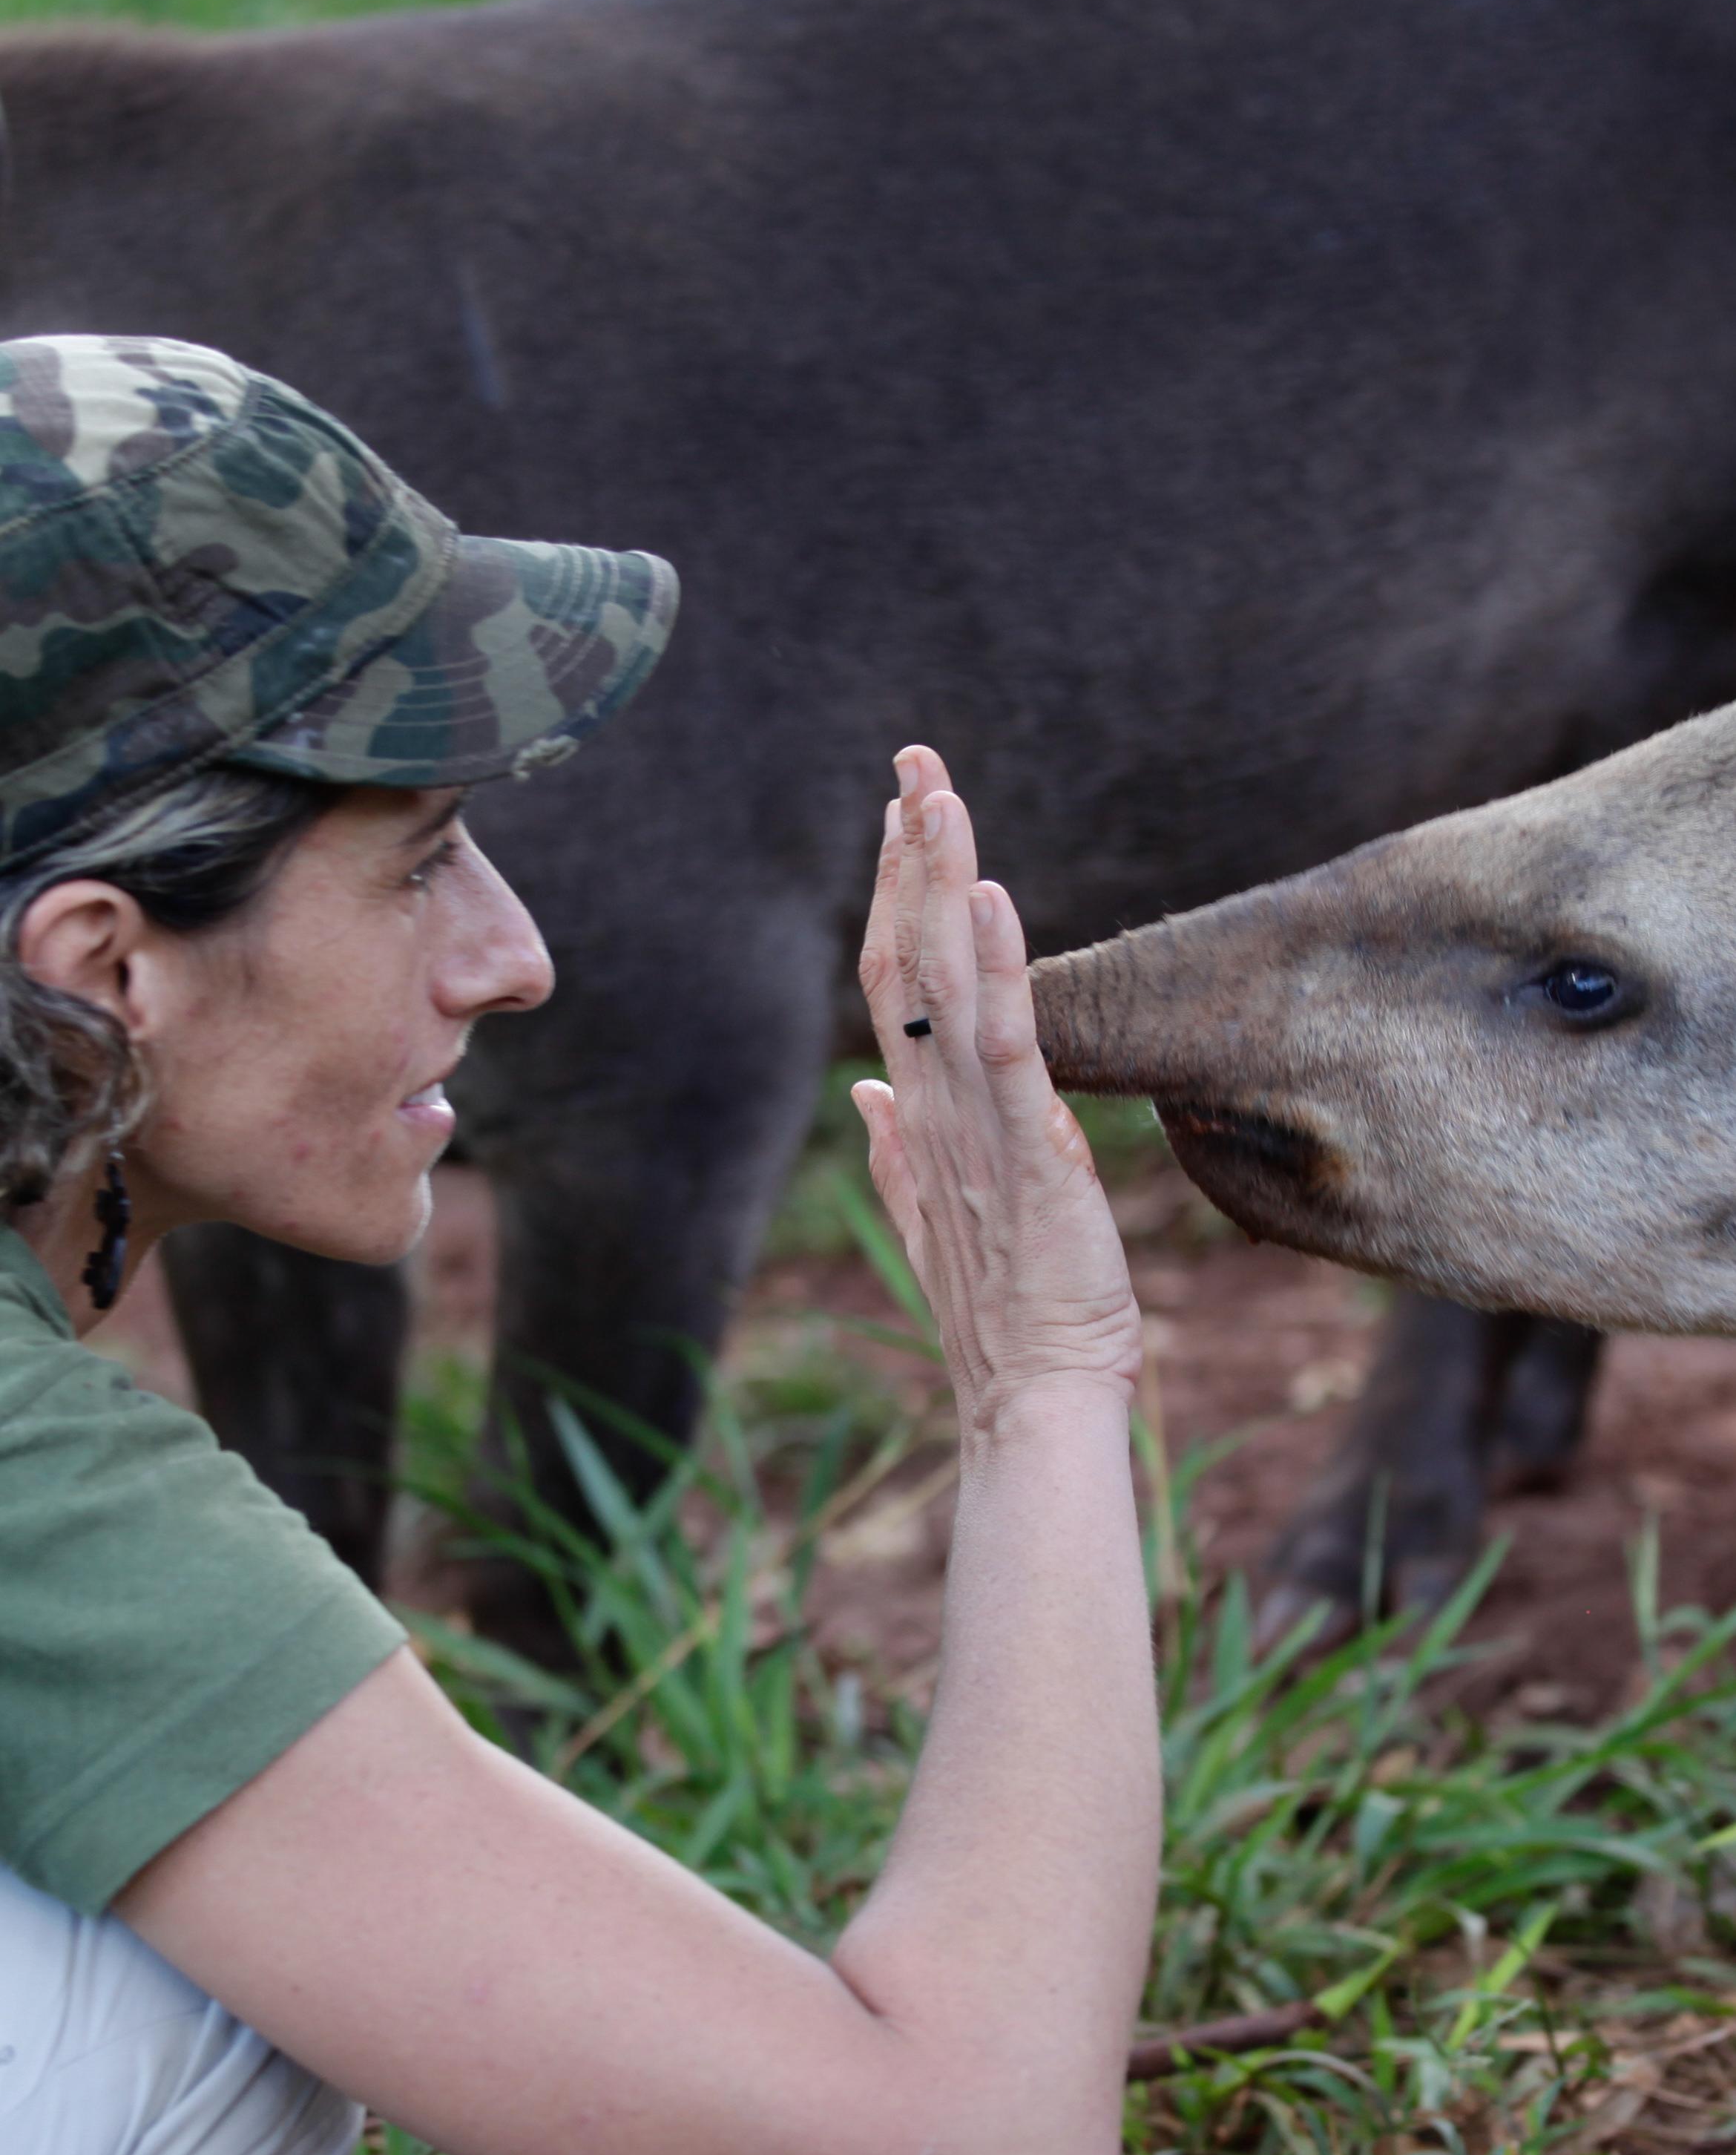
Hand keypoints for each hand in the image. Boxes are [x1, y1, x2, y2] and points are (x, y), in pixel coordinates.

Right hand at [854, 747, 1142, 1433]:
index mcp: (919, 1114)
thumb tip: (867, 1095)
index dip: (891, 893)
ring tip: (936, 792)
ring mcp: (974, 1123)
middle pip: (905, 955)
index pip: (892, 980)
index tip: (900, 814)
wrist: (1031, 1394)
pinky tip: (985, 892)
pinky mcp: (1028, 1147)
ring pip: (944, 978)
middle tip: (915, 760)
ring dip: (939, 880)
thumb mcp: (940, 1216)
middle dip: (908, 853)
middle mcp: (934, 1104)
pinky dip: (994, 963)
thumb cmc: (1005, 1313)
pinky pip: (1006, 1040)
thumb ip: (897, 1148)